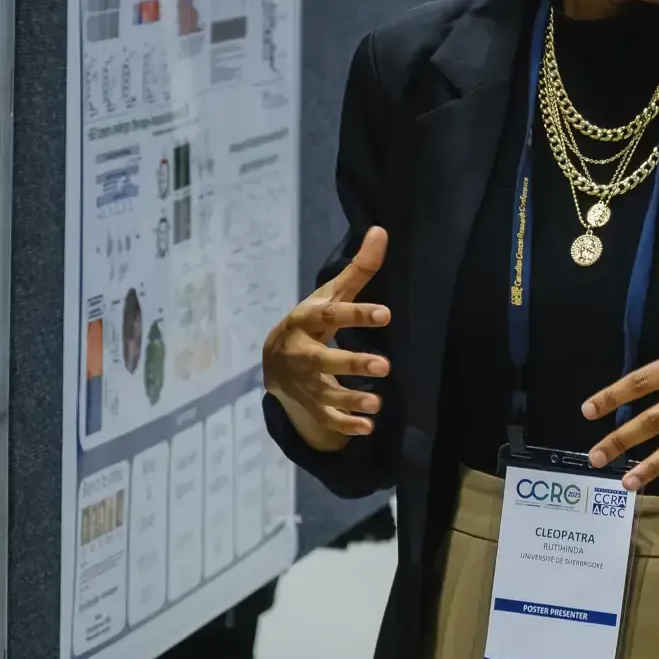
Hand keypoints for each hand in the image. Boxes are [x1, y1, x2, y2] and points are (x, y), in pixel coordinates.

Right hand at [262, 227, 391, 442]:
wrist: (273, 362)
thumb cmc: (313, 322)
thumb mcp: (330, 295)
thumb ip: (359, 270)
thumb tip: (382, 231)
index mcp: (306, 321)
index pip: (331, 316)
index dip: (357, 315)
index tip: (386, 314)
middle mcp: (302, 353)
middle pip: (324, 359)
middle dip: (353, 363)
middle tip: (385, 365)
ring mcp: (304, 382)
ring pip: (325, 394)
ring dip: (351, 399)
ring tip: (378, 403)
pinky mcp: (310, 405)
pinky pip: (326, 419)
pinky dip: (345, 426)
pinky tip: (368, 427)